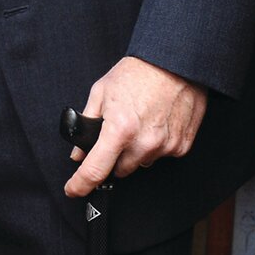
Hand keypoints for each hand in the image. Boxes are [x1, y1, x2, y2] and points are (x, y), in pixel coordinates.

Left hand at [63, 56, 207, 197]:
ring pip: (141, 163)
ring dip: (134, 151)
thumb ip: (86, 122)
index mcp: (119, 129)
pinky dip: (154, 145)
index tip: (73, 190)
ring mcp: (165, 147)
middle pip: (119, 169)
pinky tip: (155, 123)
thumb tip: (78, 151)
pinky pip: (161, 155)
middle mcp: (143, 143)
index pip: (95, 169)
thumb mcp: (101, 92)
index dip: (80, 184)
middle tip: (116, 132)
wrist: (175, 63)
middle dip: (113, 156)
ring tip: (138, 121)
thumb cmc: (136, 73)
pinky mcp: (182, 147)